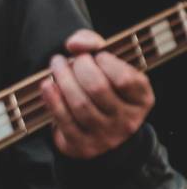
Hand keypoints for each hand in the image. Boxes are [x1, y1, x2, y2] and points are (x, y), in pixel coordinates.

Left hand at [40, 29, 153, 158]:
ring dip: (62, 80)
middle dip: (78, 68)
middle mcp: (128, 120)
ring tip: (56, 66)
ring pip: (79, 104)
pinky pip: (64, 120)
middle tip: (68, 60)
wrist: (97, 130)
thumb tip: (74, 44)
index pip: (125, 79)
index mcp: (142, 100)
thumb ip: (93, 44)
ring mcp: (105, 136)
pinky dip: (52, 99)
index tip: (95, 56)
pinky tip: (47, 84)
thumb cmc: (102, 87)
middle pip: (98, 89)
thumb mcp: (108, 65)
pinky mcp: (83, 145)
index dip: (106, 62)